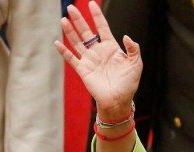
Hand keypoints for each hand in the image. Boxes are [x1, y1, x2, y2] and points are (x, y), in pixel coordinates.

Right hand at [55, 1, 141, 117]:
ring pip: (77, 42)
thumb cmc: (129, 83)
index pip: (102, 28)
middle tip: (71, 8)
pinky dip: (64, 52)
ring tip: (64, 19)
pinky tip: (57, 42)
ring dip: (70, 31)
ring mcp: (89, 60)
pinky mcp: (83, 70)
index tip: (91, 4)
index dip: (97, 16)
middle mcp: (98, 52)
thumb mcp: (135, 64)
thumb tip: (126, 36)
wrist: (119, 101)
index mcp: (111, 48)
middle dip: (79, 20)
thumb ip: (133, 49)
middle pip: (86, 32)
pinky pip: (71, 59)